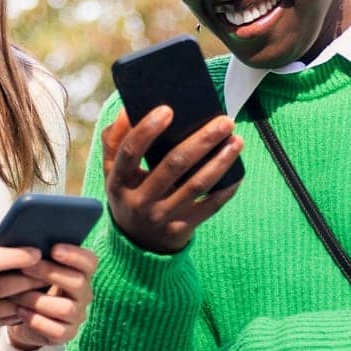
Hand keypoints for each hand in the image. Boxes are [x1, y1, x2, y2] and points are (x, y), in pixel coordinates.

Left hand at [5, 242, 98, 349]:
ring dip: (38, 300)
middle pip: (78, 282)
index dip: (75, 255)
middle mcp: (84, 295)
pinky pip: (55, 330)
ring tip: (16, 295)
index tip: (54, 249)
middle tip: (25, 268)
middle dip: (50, 273)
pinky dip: (34, 320)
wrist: (22, 316)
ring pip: (65, 308)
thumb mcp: (34, 268)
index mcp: (81, 273)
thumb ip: (36, 256)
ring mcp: (77, 317)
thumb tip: (22, 243)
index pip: (90, 262)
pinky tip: (20, 311)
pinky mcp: (66, 335)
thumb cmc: (29, 285)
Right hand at [102, 106, 242, 253]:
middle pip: (173, 165)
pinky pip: (210, 207)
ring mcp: (162, 217)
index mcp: (118, 181)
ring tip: (237, 141)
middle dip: (202, 140)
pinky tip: (238, 171)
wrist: (137, 241)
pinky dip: (226, 188)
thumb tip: (128, 109)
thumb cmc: (128, 192)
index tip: (167, 109)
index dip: (147, 130)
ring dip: (220, 161)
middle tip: (224, 122)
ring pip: (196, 184)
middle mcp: (139, 201)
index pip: (130, 152)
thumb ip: (115, 139)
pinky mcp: (182, 229)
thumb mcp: (112, 170)